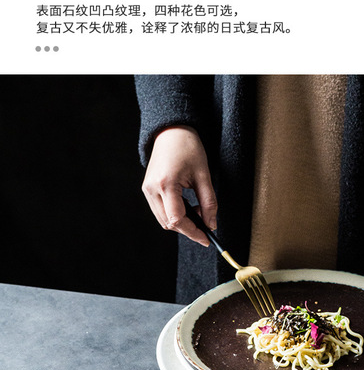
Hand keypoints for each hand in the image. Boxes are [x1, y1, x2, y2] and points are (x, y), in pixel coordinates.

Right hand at [141, 126, 216, 245]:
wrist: (171, 131)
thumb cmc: (188, 147)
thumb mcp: (204, 175)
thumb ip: (209, 203)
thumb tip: (211, 225)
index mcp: (166, 184)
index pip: (178, 219)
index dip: (193, 232)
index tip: (206, 238)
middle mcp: (152, 189)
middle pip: (169, 223)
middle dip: (188, 228)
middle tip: (206, 223)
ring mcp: (147, 190)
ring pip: (163, 220)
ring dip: (181, 222)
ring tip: (198, 211)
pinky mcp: (147, 189)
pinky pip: (160, 211)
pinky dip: (175, 215)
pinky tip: (187, 206)